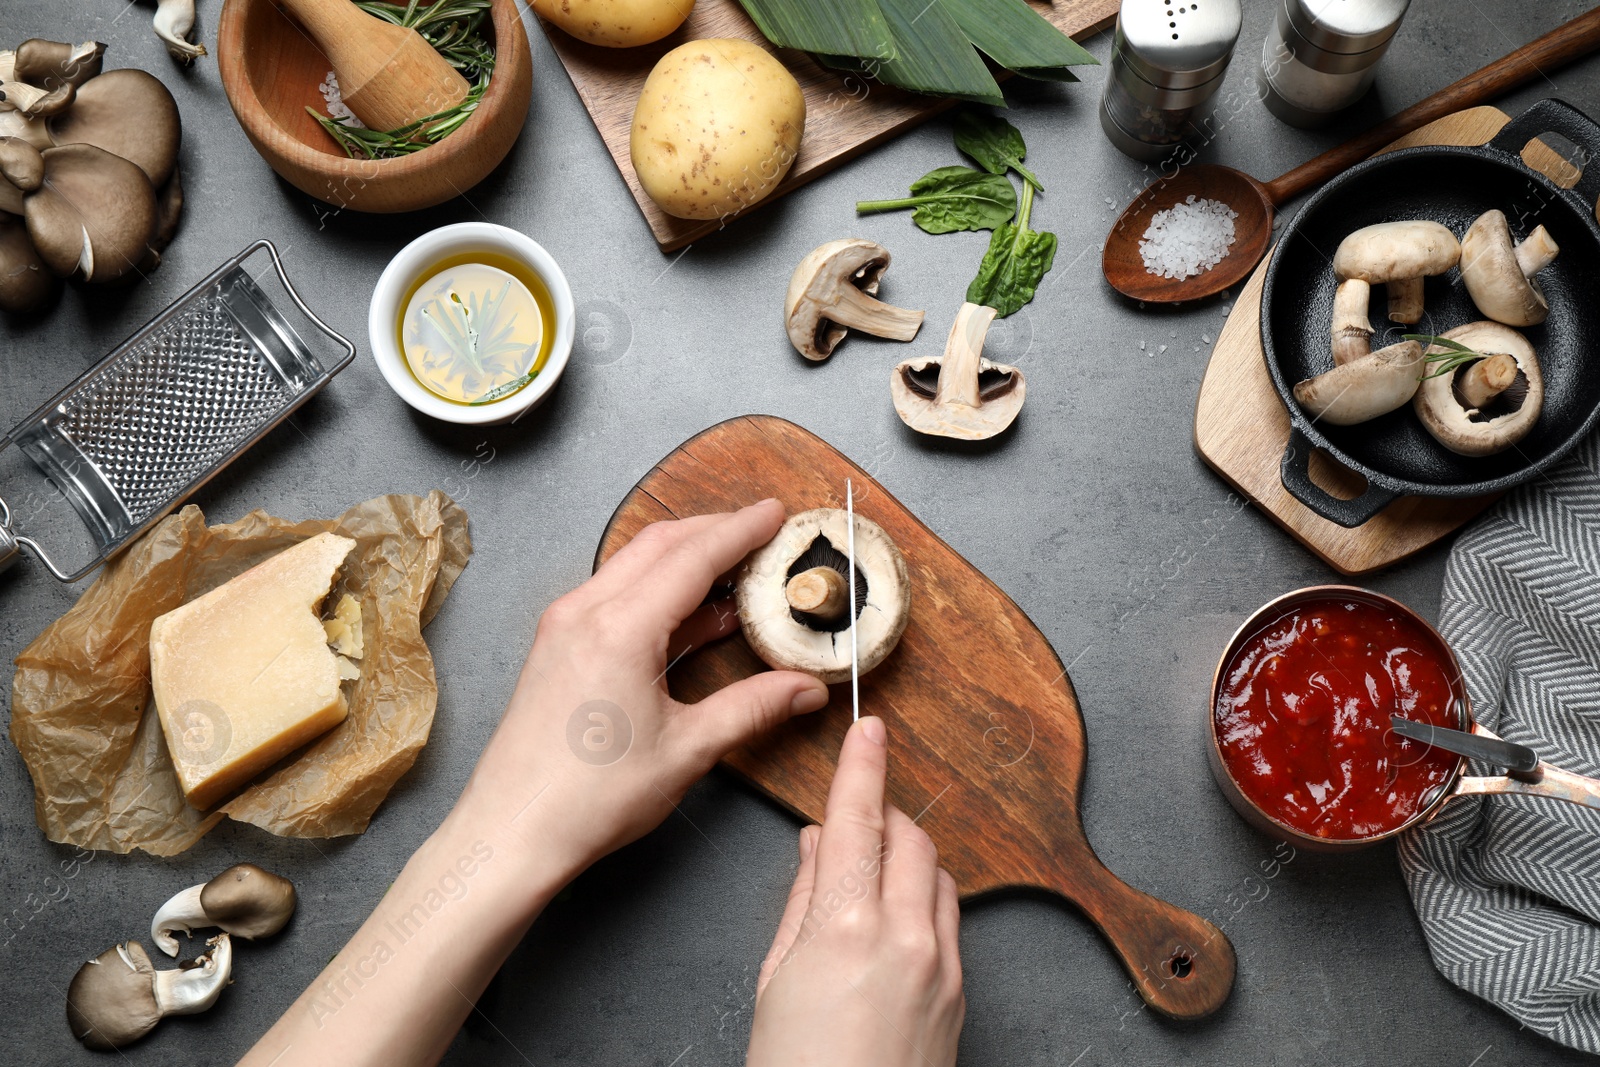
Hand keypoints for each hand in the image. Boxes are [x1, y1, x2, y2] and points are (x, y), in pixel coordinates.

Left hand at [458, 499, 830, 879]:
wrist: (511, 833)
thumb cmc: (589, 799)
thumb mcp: (687, 750)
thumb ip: (751, 708)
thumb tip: (805, 689)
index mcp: (619, 629)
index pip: (692, 557)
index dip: (741, 531)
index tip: (775, 513)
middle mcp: (584, 613)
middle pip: (660, 546)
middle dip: (715, 532)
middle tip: (762, 533)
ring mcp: (563, 627)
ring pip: (633, 567)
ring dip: (685, 561)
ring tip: (736, 573)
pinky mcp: (555, 647)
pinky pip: (613, 596)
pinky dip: (657, 591)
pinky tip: (691, 617)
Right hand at [747, 717, 964, 1066]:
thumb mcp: (775, 980)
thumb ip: (801, 898)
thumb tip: (819, 842)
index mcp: (843, 928)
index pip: (858, 819)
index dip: (862, 766)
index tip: (869, 728)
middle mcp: (903, 937)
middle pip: (909, 837)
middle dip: (883, 816)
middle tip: (853, 819)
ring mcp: (941, 966)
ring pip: (937, 873)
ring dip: (907, 855)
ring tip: (867, 874)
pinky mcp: (961, 993)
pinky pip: (950, 918)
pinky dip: (925, 898)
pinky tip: (892, 917)